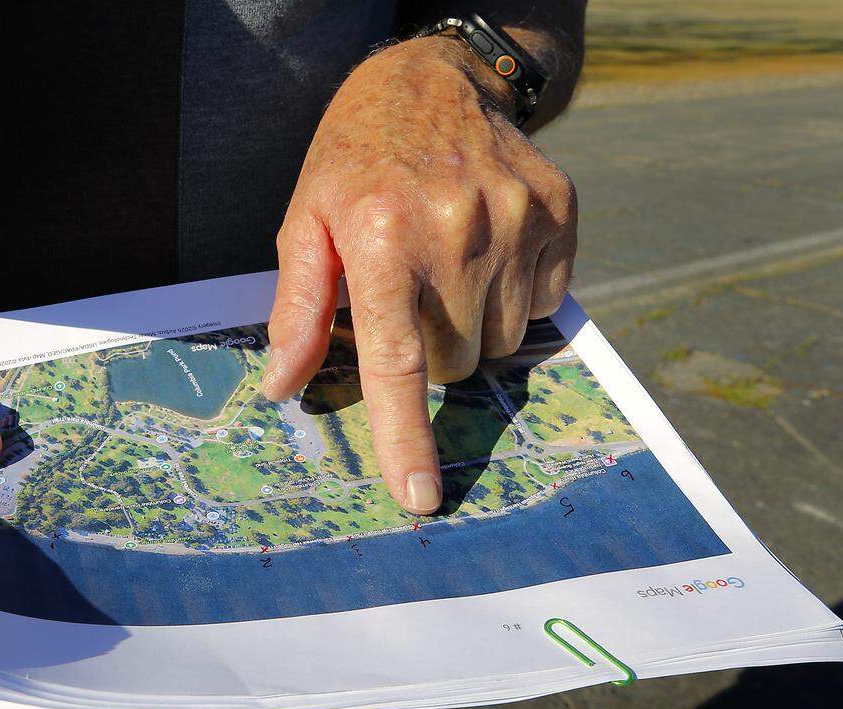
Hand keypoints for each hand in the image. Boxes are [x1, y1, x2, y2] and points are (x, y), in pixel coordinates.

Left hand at [263, 36, 576, 514]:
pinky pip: (544, 304)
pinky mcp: (560, 212)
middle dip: (428, 349)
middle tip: (409, 295)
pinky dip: (514, 295)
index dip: (407, 438)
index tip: (420, 497)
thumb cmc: (356, 156)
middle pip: (454, 361)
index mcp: (384, 238)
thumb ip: (299, 306)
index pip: (398, 364)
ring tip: (448, 266)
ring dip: (472, 325)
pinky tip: (487, 250)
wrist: (434, 78)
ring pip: (501, 341)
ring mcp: (519, 221)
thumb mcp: (306, 219)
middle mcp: (458, 232)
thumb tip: (283, 385)